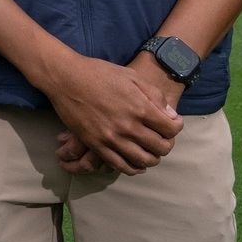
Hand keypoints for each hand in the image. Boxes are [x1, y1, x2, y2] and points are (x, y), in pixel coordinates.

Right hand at [40, 53, 180, 175]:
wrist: (66, 77)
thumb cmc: (99, 73)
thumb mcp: (132, 76)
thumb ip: (154, 96)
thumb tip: (169, 115)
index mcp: (140, 108)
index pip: (172, 129)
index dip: (176, 127)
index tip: (171, 123)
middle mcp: (129, 126)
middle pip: (161, 148)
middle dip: (166, 144)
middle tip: (161, 138)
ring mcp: (112, 138)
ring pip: (143, 161)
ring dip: (152, 158)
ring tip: (150, 151)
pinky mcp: (96, 144)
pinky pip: (120, 165)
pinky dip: (132, 168)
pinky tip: (135, 163)